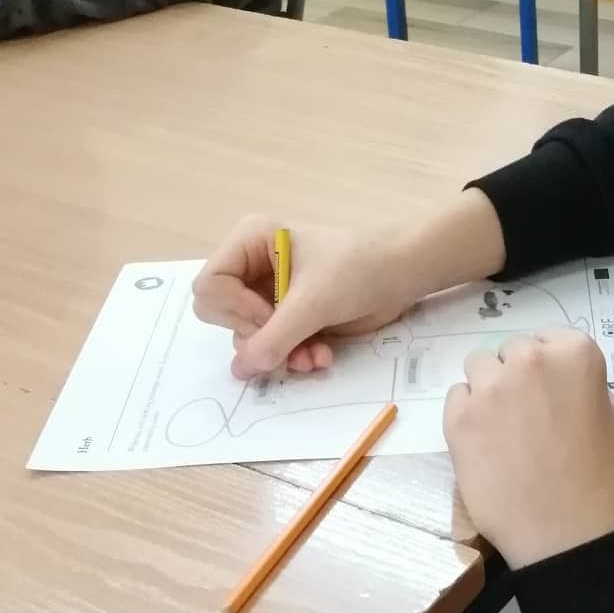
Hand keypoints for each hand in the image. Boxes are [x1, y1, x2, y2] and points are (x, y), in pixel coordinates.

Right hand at [193, 216, 416, 377]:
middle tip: (291, 340)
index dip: (236, 311)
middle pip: (222, 316)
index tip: (272, 317)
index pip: (209, 287)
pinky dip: (294, 355)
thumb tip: (241, 370)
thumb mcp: (312, 302)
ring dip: (281, 353)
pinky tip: (320, 356)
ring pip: (249, 338)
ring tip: (312, 357)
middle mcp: (251, 266)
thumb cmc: (358, 269)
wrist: (404, 273)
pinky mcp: (288, 316)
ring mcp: (268, 293)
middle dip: (259, 338)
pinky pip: (272, 346)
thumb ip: (273, 338)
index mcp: (248, 242)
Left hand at [444, 331, 613, 567]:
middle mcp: (529, 360)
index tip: (550, 389)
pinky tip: (484, 442)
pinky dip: (467, 414)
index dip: (548, 363)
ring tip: (501, 426)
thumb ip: (589, 387)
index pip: (549, 336)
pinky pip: (455, 397)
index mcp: (575, 354)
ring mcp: (490, 388)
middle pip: (510, 350)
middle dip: (517, 375)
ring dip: (488, 388)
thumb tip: (565, 382)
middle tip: (526, 413)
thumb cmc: (601, 478)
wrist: (567, 532)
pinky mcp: (458, 418)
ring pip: (478, 366)